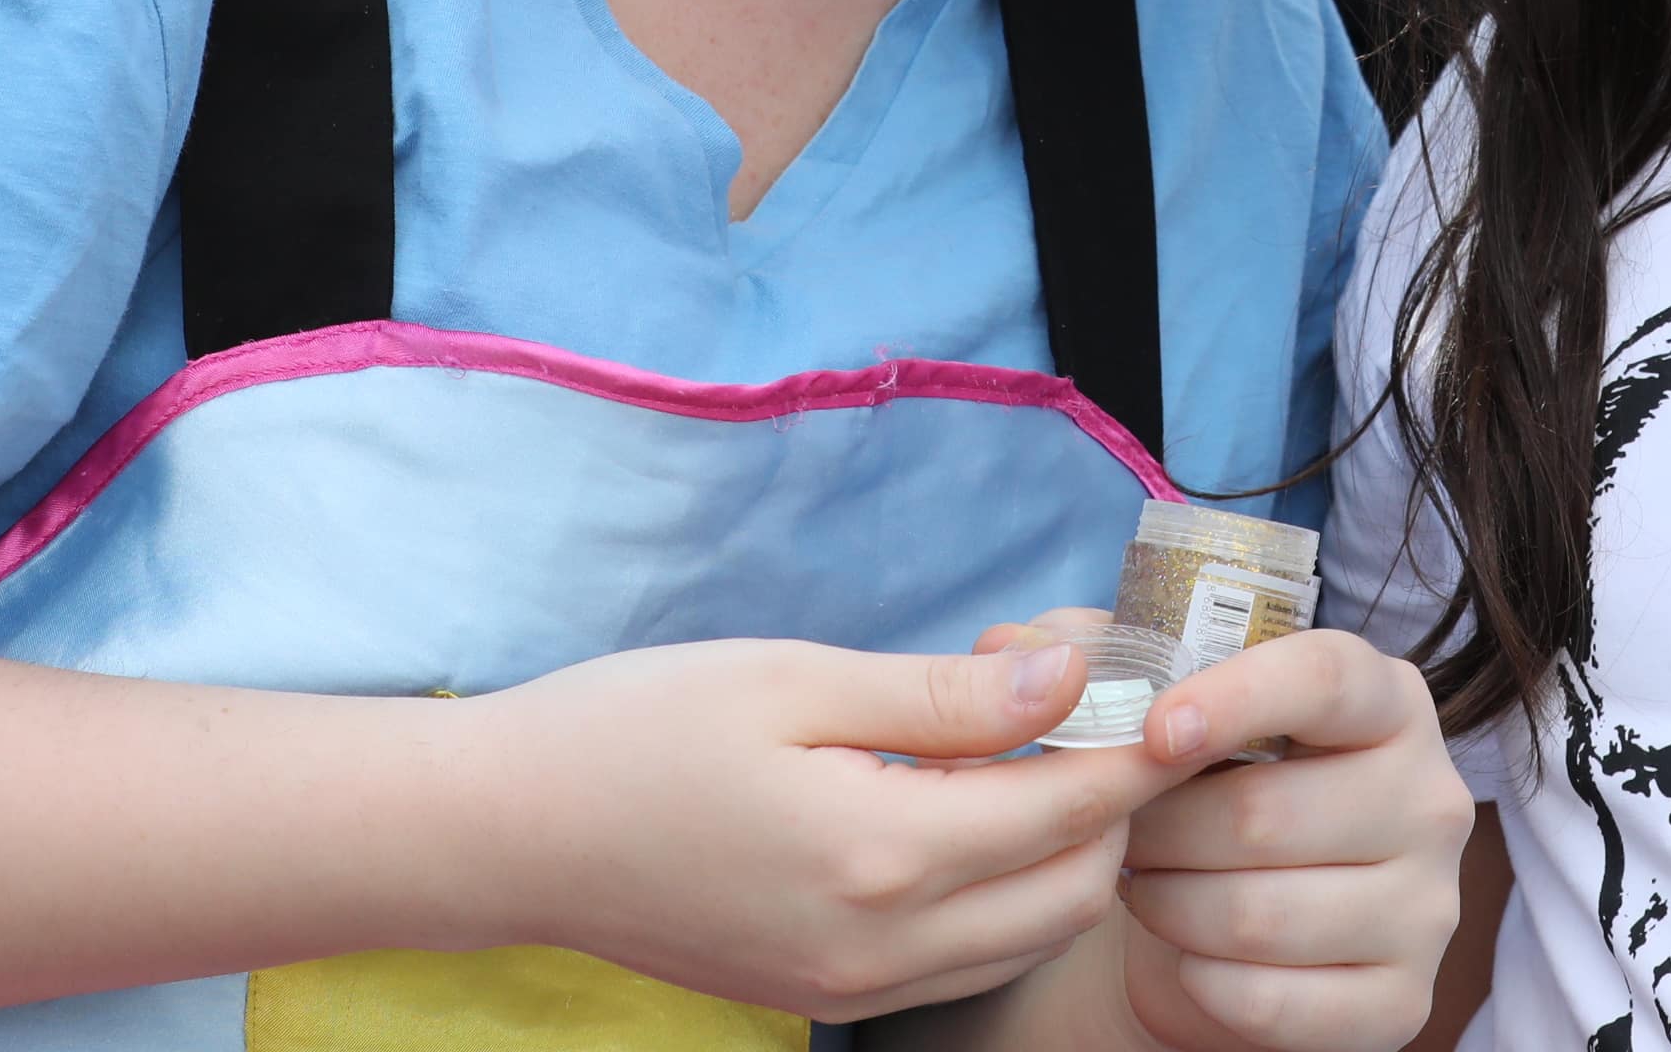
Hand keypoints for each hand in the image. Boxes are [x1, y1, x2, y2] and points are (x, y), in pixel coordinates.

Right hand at [466, 636, 1188, 1024]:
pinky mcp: (825, 997)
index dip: (1134, 740)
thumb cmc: (636, 731)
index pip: (1071, 806)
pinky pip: (967, 961)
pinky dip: (1005, 895)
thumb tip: (1072, 673)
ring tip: (1033, 751)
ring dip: (1064, 852)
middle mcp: (881, 946)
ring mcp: (853, 987)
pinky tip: (970, 812)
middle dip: (1114, 799)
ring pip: (1030, 936)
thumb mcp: (795, 677)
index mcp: (879, 855)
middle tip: (1095, 706)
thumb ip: (944, 694)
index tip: (1161, 680)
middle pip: (1076, 889)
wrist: (509, 834)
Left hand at [1109, 633, 1472, 1051]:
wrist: (1250, 931)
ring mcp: (1428, 909)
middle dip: (1163, 830)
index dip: (1233, 698)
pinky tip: (1188, 958)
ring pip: (1258, 915)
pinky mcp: (1403, 1003)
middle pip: (1265, 813)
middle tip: (1125, 833)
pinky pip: (1270, 1001)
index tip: (1153, 731)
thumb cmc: (1227, 804)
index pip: (1325, 678)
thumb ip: (1180, 700)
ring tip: (1146, 887)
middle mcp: (1432, 801)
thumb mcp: (1220, 732)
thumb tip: (1115, 716)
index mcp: (1392, 705)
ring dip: (1171, 907)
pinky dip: (1204, 982)